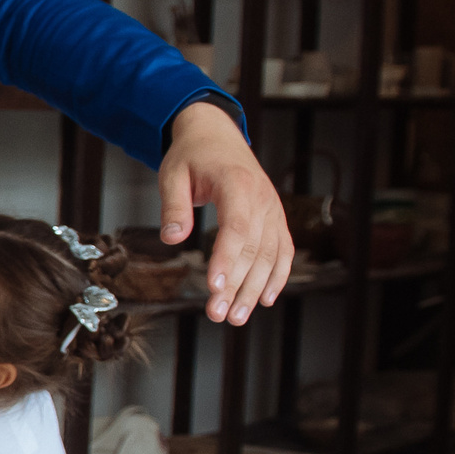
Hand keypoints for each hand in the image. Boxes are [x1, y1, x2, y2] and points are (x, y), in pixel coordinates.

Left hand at [160, 101, 293, 323]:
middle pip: (254, 249)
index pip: (236, 227)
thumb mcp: (172, 173)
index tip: (213, 286)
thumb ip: (173, 206)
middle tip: (218, 315)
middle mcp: (262, 199)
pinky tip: (266, 300)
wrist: (218, 135)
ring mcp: (273, 209)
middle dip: (237, 286)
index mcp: (237, 183)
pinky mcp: (275, 218)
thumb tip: (172, 238)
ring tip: (236, 317)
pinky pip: (282, 250)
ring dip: (255, 289)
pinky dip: (277, 276)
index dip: (227, 259)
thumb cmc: (192, 155)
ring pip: (270, 255)